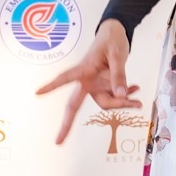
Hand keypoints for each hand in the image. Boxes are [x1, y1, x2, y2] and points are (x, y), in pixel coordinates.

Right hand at [35, 19, 141, 144]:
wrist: (116, 34)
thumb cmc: (111, 40)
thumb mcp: (117, 55)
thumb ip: (118, 75)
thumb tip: (122, 95)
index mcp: (84, 70)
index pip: (65, 78)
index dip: (52, 86)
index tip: (38, 93)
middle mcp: (87, 81)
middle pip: (75, 104)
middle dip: (67, 123)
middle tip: (58, 141)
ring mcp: (96, 85)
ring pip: (106, 103)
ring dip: (122, 103)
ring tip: (138, 95)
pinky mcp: (105, 86)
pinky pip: (115, 98)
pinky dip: (126, 96)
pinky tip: (136, 89)